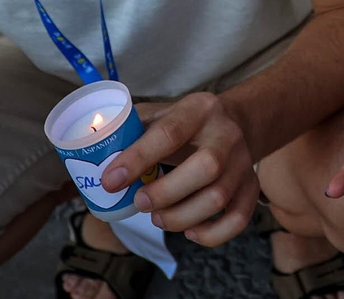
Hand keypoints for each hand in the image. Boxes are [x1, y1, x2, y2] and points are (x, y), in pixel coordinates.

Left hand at [103, 92, 256, 246]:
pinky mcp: (251, 187)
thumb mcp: (161, 113)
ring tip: (159, 218)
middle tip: (139, 203)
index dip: (138, 159)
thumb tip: (91, 158)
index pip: (169, 133)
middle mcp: (227, 134)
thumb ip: (131, 132)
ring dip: (181, 217)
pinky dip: (211, 234)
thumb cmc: (185, 124)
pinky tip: (190, 231)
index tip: (110, 181)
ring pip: (219, 198)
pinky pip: (237, 219)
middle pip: (206, 168)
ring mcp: (244, 162)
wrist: (234, 123)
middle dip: (166, 193)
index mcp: (198, 109)